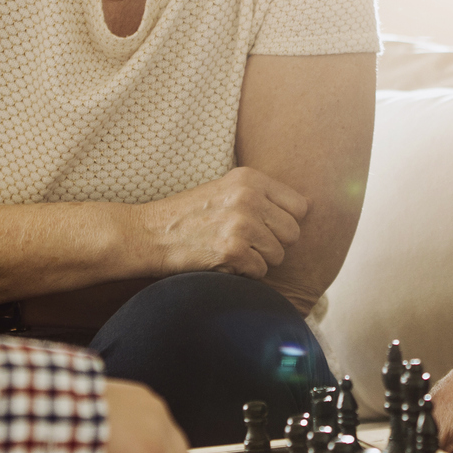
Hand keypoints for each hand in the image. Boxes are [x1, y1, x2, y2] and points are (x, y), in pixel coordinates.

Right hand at [135, 167, 308, 278]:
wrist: (147, 234)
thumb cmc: (188, 216)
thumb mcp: (225, 191)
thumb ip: (260, 196)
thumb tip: (305, 211)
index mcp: (250, 178)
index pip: (300, 206)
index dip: (285, 223)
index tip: (266, 229)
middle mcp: (249, 197)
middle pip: (293, 233)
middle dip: (273, 245)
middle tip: (245, 244)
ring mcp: (241, 223)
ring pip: (278, 255)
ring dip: (258, 261)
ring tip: (230, 251)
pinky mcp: (232, 250)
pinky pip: (260, 272)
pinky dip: (243, 274)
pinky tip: (221, 262)